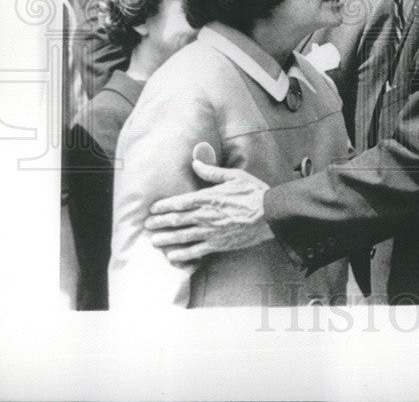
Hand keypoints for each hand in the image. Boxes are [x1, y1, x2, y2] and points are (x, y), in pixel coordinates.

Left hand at [143, 144, 274, 263]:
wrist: (270, 214)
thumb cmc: (254, 193)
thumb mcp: (234, 176)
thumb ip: (212, 171)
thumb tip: (195, 163)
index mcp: (208, 197)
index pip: (179, 202)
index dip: (163, 206)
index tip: (152, 208)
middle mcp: (206, 216)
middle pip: (176, 221)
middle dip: (159, 223)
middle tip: (147, 226)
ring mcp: (211, 232)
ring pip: (182, 237)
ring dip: (166, 239)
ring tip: (154, 241)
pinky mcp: (218, 244)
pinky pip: (196, 251)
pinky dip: (182, 255)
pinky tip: (172, 256)